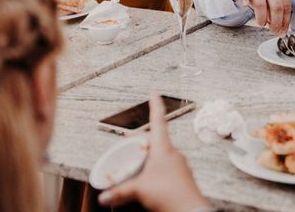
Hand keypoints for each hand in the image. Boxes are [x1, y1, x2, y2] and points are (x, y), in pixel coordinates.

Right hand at [98, 95, 210, 211]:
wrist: (191, 211)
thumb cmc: (170, 195)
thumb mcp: (140, 191)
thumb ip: (120, 192)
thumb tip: (104, 196)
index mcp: (164, 149)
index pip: (158, 122)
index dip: (155, 106)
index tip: (154, 94)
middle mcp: (173, 153)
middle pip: (156, 140)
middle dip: (142, 141)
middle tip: (130, 143)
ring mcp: (179, 165)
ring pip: (161, 155)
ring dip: (149, 156)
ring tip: (136, 164)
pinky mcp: (182, 177)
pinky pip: (166, 167)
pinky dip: (155, 168)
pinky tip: (149, 179)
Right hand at [225, 0, 291, 35]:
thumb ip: (277, 9)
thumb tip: (282, 30)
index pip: (286, 5)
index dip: (285, 21)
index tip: (282, 31)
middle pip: (276, 5)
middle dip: (276, 22)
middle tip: (273, 31)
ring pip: (260, 2)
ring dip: (262, 17)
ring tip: (261, 23)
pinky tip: (246, 5)